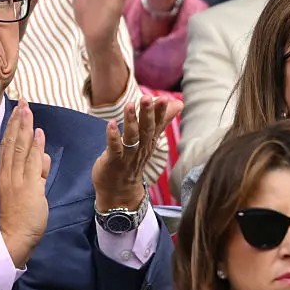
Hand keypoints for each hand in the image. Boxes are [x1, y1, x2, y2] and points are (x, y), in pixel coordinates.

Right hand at [0, 101, 51, 267]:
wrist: (15, 237)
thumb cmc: (21, 217)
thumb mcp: (30, 190)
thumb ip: (36, 173)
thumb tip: (42, 157)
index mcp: (7, 175)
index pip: (9, 146)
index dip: (13, 127)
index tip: (17, 111)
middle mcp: (10, 175)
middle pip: (12, 142)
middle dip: (18, 121)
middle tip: (22, 102)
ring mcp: (18, 180)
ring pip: (20, 148)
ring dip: (25, 128)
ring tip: (27, 110)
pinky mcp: (28, 187)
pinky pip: (31, 163)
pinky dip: (34, 147)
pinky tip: (38, 133)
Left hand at [93, 96, 180, 210]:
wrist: (119, 192)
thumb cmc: (132, 161)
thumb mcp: (149, 140)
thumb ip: (161, 120)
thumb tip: (178, 103)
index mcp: (150, 142)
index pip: (158, 125)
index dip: (161, 112)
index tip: (165, 98)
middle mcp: (141, 149)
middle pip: (146, 130)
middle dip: (147, 114)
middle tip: (147, 97)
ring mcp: (127, 157)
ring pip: (132, 138)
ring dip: (131, 122)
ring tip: (129, 105)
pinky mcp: (113, 163)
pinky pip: (114, 149)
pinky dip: (113, 137)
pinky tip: (111, 124)